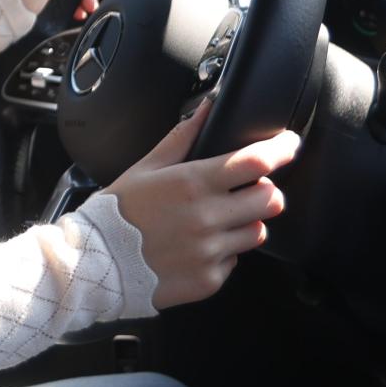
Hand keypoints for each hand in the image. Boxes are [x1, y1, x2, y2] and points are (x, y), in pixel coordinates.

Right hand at [101, 97, 298, 308]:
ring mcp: (210, 251)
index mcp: (192, 183)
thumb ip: (183, 137)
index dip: (280, 150)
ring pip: (258, 232)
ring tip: (218, 220)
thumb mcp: (146, 167)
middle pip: (270, 200)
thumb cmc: (117, 212)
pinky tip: (198, 246)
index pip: (254, 163)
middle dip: (265, 191)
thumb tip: (207, 107)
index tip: (290, 144)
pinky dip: (224, 251)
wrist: (95, 264)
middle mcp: (207, 218)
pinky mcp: (209, 280)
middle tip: (249, 189)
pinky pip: (235, 260)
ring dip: (246, 222)